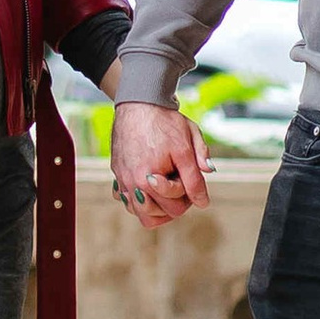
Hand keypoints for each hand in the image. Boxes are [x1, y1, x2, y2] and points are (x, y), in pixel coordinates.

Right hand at [110, 100, 208, 228]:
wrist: (139, 102)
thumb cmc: (165, 122)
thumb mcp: (187, 145)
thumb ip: (196, 176)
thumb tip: (203, 202)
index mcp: (149, 179)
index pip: (175, 208)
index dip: (190, 196)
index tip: (192, 180)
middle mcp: (131, 183)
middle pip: (156, 216)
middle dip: (174, 203)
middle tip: (182, 183)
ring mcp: (121, 179)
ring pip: (139, 213)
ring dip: (156, 206)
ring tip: (169, 189)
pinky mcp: (117, 173)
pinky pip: (127, 200)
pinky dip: (140, 200)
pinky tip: (151, 186)